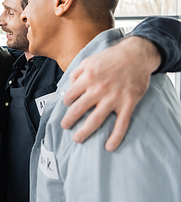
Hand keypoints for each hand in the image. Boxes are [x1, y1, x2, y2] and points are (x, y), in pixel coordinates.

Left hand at [61, 36, 160, 150]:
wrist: (137, 55)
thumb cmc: (111, 57)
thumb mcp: (89, 60)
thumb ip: (77, 72)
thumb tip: (69, 85)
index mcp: (87, 77)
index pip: (70, 95)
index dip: (66, 101)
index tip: (68, 105)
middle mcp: (98, 89)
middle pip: (79, 109)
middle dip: (69, 120)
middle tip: (65, 126)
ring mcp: (113, 98)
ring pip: (96, 119)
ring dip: (85, 131)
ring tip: (77, 138)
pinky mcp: (128, 103)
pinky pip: (121, 124)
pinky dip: (115, 137)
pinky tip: (109, 146)